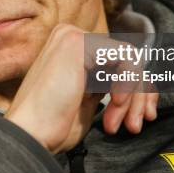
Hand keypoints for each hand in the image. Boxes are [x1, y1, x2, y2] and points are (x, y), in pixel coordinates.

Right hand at [4, 24, 157, 153]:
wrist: (31, 135)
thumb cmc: (52, 125)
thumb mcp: (88, 100)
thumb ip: (108, 83)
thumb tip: (142, 81)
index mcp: (71, 50)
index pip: (118, 61)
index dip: (137, 90)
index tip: (138, 117)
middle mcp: (71, 37)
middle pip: (126, 59)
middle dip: (138, 95)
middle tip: (134, 125)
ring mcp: (73, 37)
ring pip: (130, 59)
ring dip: (134, 95)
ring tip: (121, 122)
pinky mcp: (79, 44)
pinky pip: (126, 57)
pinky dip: (129, 83)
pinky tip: (116, 102)